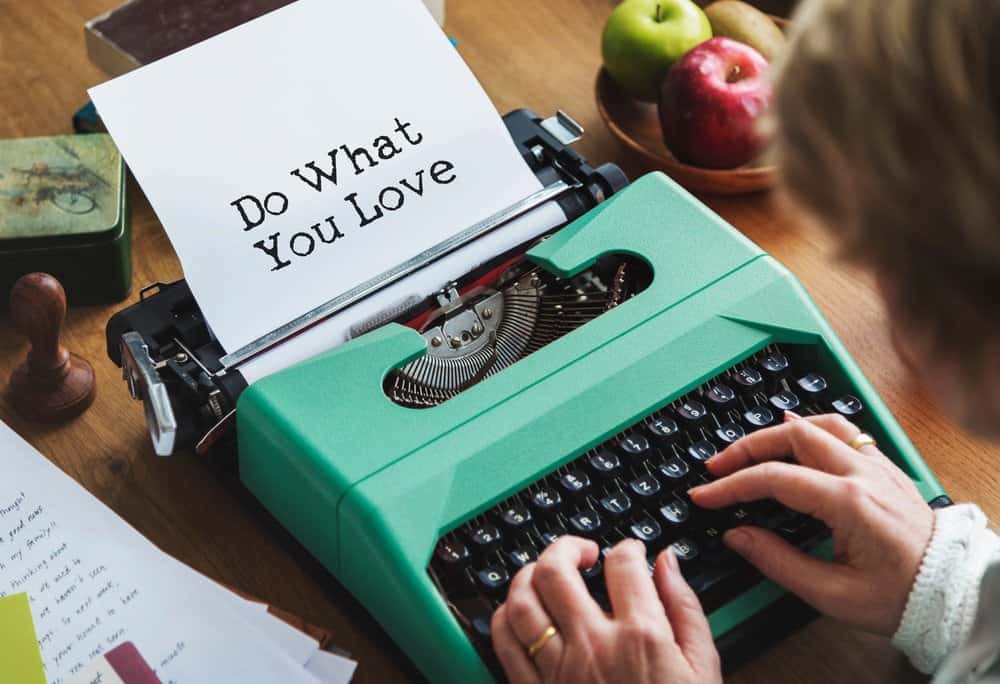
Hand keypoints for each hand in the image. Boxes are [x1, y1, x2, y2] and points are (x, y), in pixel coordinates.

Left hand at [491, 537, 720, 683]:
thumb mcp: (702, 670)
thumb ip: (685, 609)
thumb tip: (667, 564)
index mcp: (642, 637)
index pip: (622, 565)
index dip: (626, 547)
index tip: (628, 552)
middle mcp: (593, 646)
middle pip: (555, 570)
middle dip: (566, 546)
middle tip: (582, 551)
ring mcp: (559, 671)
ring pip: (522, 600)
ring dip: (530, 574)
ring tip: (546, 572)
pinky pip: (505, 643)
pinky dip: (506, 616)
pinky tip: (522, 611)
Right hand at [689, 414, 933, 635]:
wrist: (953, 593)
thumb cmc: (900, 597)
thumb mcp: (832, 593)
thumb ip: (778, 562)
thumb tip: (738, 536)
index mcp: (848, 502)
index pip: (774, 478)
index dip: (731, 486)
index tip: (704, 496)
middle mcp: (862, 474)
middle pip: (792, 435)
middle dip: (746, 448)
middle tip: (717, 467)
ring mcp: (876, 465)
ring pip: (818, 424)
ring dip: (777, 431)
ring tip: (749, 449)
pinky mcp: (884, 468)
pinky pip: (844, 431)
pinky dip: (812, 427)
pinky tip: (796, 434)